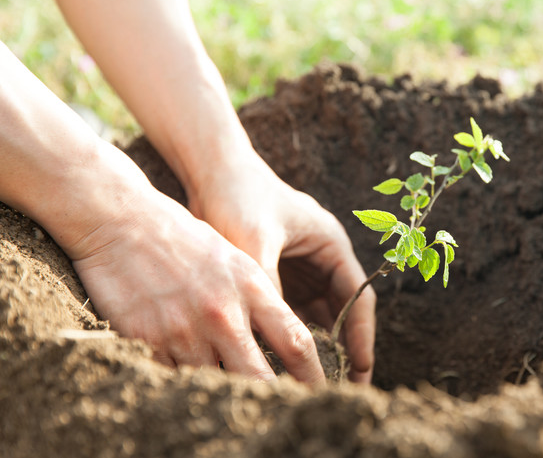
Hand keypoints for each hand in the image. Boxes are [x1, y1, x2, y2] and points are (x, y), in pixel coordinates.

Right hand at [70, 183, 325, 385]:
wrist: (124, 222)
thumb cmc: (186, 241)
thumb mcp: (237, 263)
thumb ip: (261, 303)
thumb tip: (282, 347)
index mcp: (253, 290)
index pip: (297, 344)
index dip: (314, 377)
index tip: (323, 394)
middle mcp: (224, 315)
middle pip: (260, 378)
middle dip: (275, 401)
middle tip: (282, 414)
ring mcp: (185, 331)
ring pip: (214, 385)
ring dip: (222, 394)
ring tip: (228, 400)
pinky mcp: (148, 341)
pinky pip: (173, 381)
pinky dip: (183, 386)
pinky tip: (186, 383)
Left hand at [187, 153, 375, 382]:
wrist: (207, 169)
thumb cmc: (237, 197)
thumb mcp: (255, 243)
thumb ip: (268, 288)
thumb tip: (275, 339)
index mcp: (331, 245)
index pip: (359, 297)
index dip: (363, 336)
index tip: (362, 370)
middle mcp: (320, 258)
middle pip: (342, 311)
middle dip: (343, 349)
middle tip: (342, 389)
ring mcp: (298, 267)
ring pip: (316, 315)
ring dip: (316, 346)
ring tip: (313, 384)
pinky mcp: (274, 274)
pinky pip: (288, 312)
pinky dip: (288, 336)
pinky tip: (280, 363)